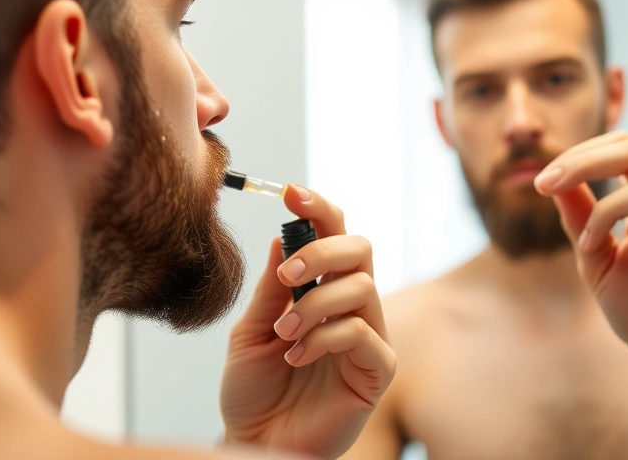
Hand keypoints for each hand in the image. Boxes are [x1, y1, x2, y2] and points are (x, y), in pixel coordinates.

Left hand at [220, 186, 394, 458]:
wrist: (255, 441)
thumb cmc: (253, 389)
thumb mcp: (250, 331)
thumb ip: (271, 288)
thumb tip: (284, 236)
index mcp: (320, 289)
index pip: (333, 236)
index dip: (318, 209)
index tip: (291, 192)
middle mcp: (350, 306)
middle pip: (360, 249)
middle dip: (323, 250)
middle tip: (289, 274)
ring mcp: (368, 337)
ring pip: (361, 288)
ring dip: (316, 304)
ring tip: (285, 334)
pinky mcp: (377, 370)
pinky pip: (364, 334)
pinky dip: (327, 337)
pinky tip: (298, 356)